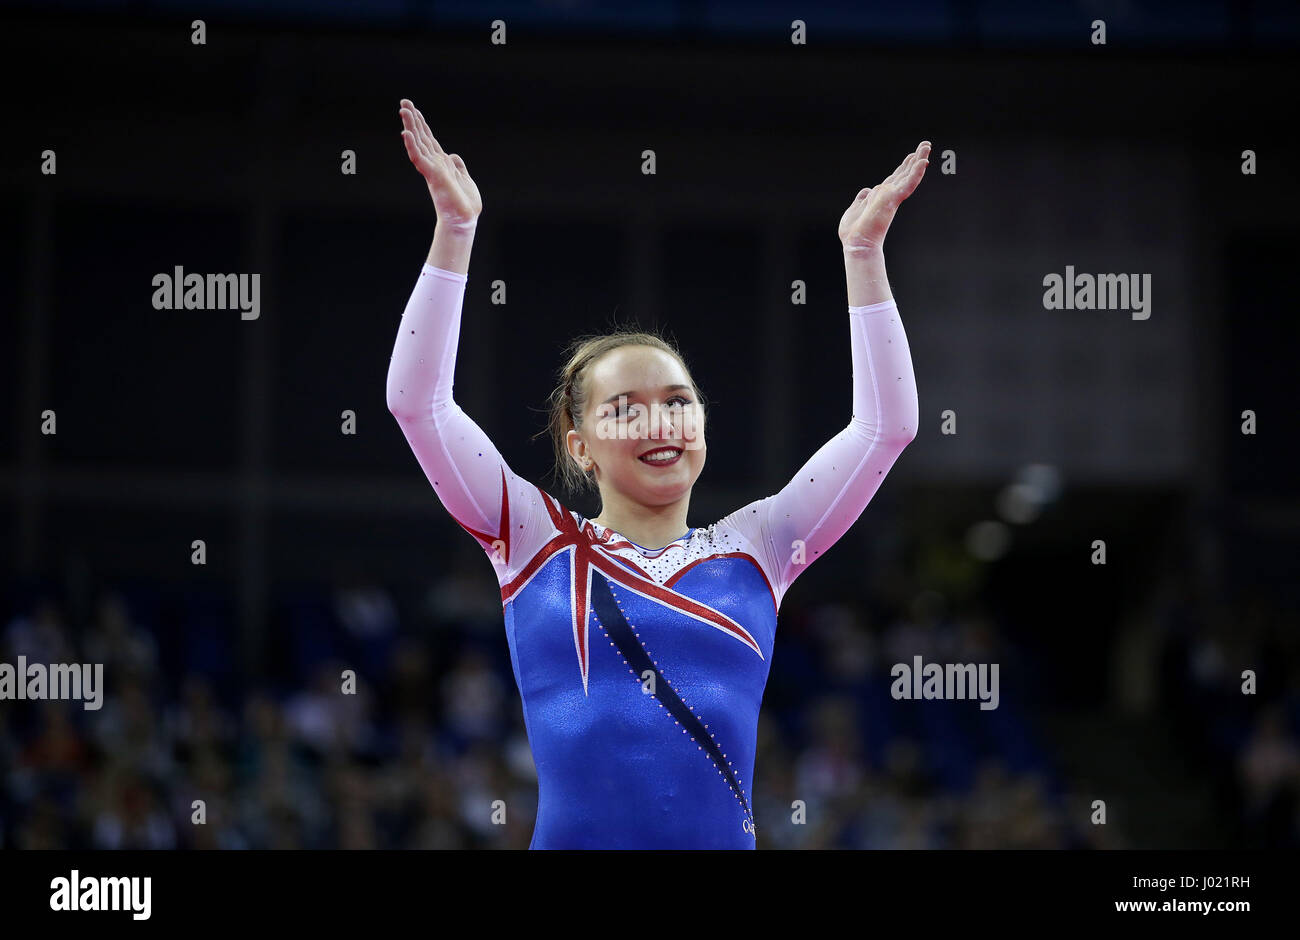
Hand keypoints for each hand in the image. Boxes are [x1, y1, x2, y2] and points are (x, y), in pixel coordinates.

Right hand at [399, 98, 481, 227]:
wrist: (464, 220)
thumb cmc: (464, 204)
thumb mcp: (464, 179)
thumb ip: (458, 166)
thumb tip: (453, 155)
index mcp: (441, 163)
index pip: (429, 140)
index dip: (421, 124)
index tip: (413, 109)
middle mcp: (434, 164)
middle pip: (421, 137)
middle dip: (413, 119)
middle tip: (404, 102)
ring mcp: (432, 169)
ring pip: (418, 143)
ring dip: (410, 126)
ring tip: (403, 110)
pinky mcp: (432, 176)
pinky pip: (419, 158)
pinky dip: (412, 146)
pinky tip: (406, 134)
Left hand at [839, 141, 929, 252]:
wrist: (857, 243)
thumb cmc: (854, 232)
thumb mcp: (855, 209)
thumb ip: (862, 199)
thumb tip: (866, 191)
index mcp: (880, 196)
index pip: (895, 178)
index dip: (904, 167)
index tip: (912, 156)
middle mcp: (888, 195)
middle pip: (904, 173)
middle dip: (915, 158)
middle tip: (925, 145)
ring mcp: (891, 196)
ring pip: (908, 174)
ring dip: (918, 160)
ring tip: (926, 146)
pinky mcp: (893, 198)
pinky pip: (908, 183)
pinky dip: (916, 172)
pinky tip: (924, 161)